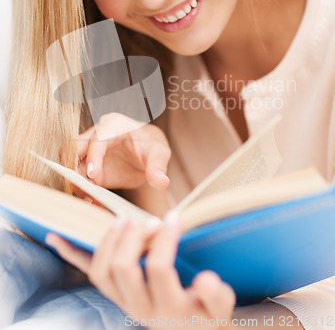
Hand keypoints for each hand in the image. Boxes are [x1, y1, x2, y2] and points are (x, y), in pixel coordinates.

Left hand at [46, 216, 235, 328]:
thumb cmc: (207, 314)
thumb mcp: (220, 307)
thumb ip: (215, 295)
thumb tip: (206, 280)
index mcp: (169, 307)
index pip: (159, 267)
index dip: (165, 239)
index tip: (174, 216)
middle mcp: (140, 307)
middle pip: (123, 268)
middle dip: (134, 238)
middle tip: (149, 220)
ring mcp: (123, 302)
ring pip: (102, 271)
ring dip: (109, 241)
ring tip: (124, 220)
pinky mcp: (115, 295)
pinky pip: (89, 274)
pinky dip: (72, 254)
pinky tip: (56, 238)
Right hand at [61, 113, 170, 189]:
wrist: (148, 155)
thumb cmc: (151, 146)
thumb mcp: (159, 152)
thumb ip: (158, 166)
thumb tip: (161, 181)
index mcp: (113, 124)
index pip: (97, 139)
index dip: (93, 157)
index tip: (94, 176)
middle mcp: (96, 135)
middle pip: (72, 147)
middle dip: (72, 167)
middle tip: (81, 187)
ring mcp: (89, 152)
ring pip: (68, 162)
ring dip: (74, 180)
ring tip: (87, 196)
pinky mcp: (88, 169)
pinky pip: (77, 178)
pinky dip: (81, 190)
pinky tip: (92, 200)